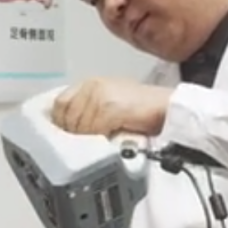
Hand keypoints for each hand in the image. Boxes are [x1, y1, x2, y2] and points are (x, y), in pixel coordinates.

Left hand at [52, 77, 170, 137]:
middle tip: (80, 143)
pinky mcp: (109, 108)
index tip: (61, 134)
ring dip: (84, 138)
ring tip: (96, 142)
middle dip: (71, 132)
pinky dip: (97, 138)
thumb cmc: (143, 107)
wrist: (167, 107)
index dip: (59, 121)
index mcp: (90, 83)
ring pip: (78, 125)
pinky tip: (106, 140)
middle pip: (66, 116)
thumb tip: (69, 127)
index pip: (60, 103)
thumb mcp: (110, 100)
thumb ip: (88, 108)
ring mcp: (100, 96)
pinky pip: (93, 129)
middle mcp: (92, 86)